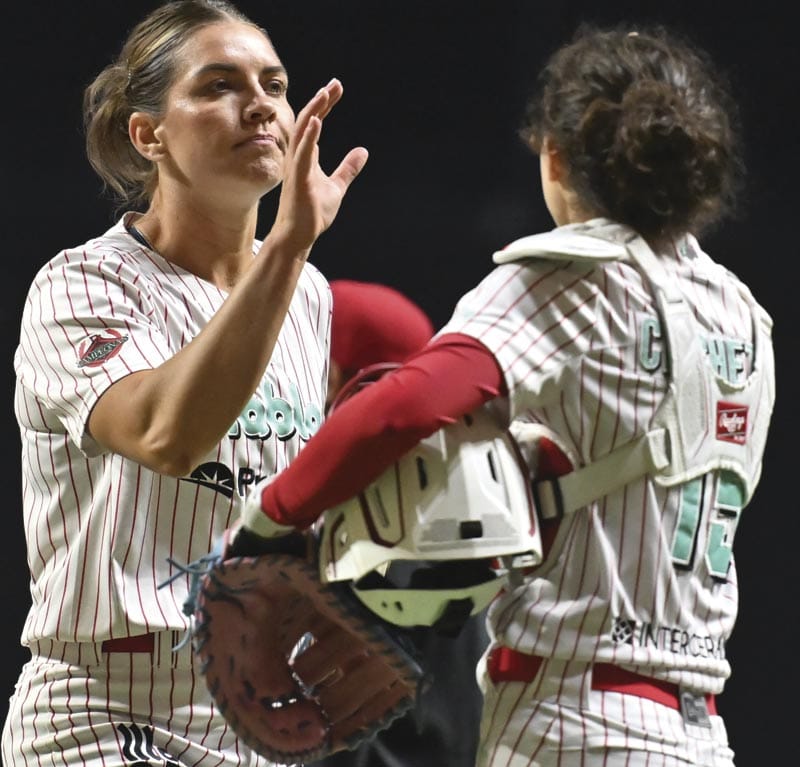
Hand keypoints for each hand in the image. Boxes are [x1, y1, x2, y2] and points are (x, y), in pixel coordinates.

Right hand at [269, 78, 367, 254]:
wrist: (298, 235)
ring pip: (303, 133)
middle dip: (321, 101)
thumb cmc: (313, 213)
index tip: (336, 88)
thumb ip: (348, 168)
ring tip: (325, 93)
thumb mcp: (337, 187)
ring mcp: (297, 167)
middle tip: (335, 84)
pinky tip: (317, 121)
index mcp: (307, 156)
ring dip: (314, 112)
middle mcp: (299, 157)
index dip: (326, 105)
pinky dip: (309, 136)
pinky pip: (302, 154)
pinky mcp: (298, 179)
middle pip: (309, 121)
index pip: (316, 123)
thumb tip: (363, 151)